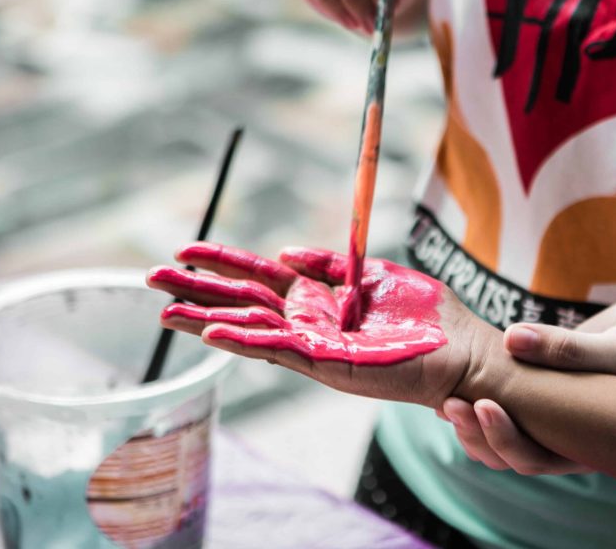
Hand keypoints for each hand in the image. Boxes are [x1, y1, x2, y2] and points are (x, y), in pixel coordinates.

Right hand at [147, 242, 497, 407]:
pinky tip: (213, 332)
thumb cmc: (426, 314)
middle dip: (198, 290)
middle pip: (242, 301)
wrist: (463, 349)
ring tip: (165, 311)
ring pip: (250, 329)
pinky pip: (278, 351)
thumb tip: (286, 252)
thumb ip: (330, 263)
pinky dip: (245, 341)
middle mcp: (309, 322)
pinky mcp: (329, 364)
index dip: (223, 262)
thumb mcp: (373, 274)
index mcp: (318, 297)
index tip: (187, 250)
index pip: (260, 275)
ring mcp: (314, 345)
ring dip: (207, 318)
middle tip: (152, 278)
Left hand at [439, 296, 615, 474]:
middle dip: (477, 431)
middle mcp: (565, 433)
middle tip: (454, 402)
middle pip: (509, 451)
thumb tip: (511, 338)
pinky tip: (461, 376)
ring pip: (502, 431)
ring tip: (449, 396)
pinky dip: (483, 392)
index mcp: (585, 442)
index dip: (503, 439)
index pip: (534, 458)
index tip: (483, 406)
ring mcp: (552, 411)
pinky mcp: (544, 384)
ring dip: (472, 418)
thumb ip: (565, 347)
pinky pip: (506, 399)